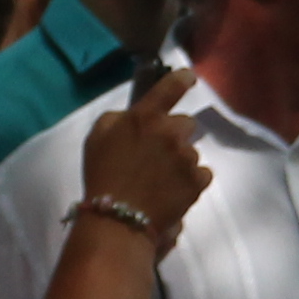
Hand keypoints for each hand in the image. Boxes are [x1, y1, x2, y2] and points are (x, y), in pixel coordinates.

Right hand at [77, 66, 211, 241]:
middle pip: (186, 123)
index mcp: (145, 117)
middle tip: (159, 153)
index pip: (171, 86)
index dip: (183, 79)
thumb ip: (118, 118)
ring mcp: (187, 157)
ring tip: (161, 180)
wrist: (118, 220)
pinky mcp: (197, 181)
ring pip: (192, 151)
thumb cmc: (102, 177)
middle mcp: (171, 132)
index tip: (189, 79)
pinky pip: (202, 173)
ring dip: (180, 160)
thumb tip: (133, 115)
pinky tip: (174, 190)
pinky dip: (191, 180)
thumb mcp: (96, 138)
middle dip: (175, 134)